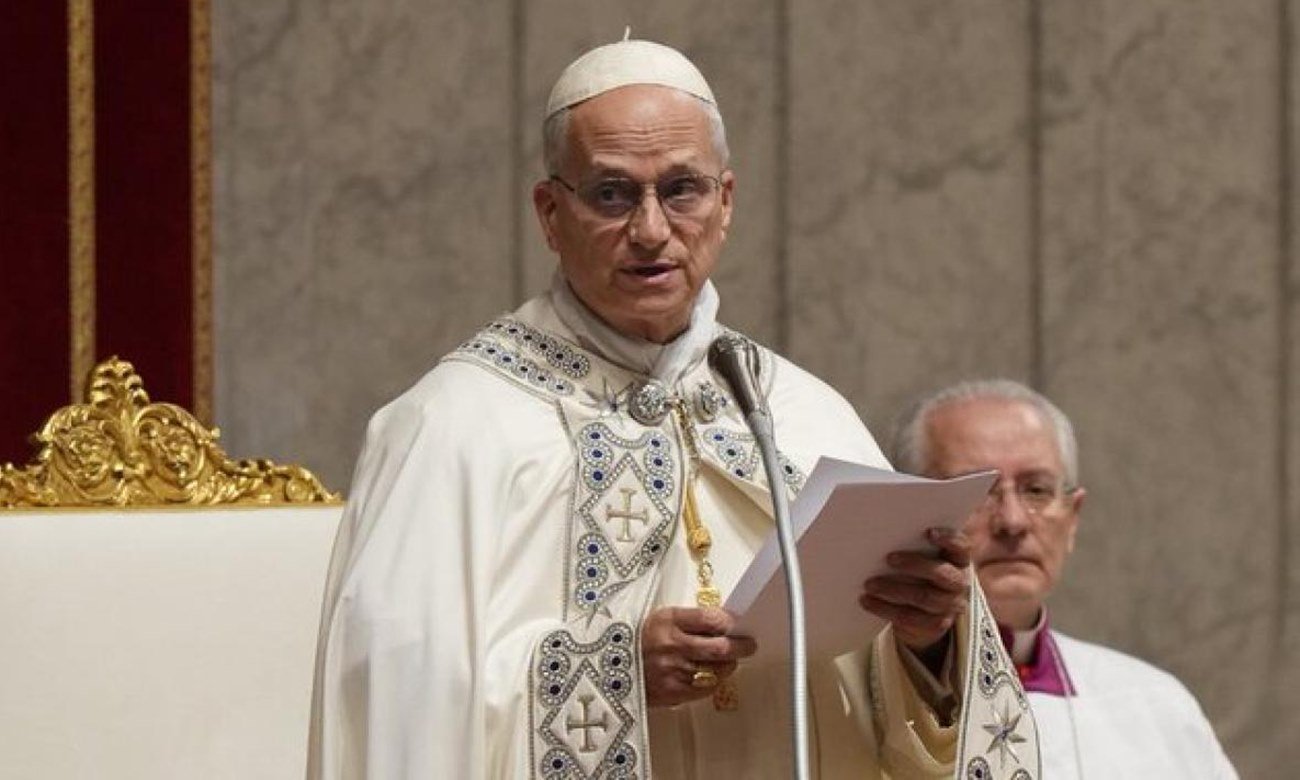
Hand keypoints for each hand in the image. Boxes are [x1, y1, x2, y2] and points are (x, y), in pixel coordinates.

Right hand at [640, 606, 756, 706]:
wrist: (604, 668)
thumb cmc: (634, 640)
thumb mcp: (657, 619)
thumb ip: (688, 620)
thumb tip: (722, 622)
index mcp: (666, 621)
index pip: (710, 619)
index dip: (729, 622)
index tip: (737, 624)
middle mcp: (671, 645)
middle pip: (720, 647)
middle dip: (740, 646)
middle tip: (749, 644)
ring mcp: (673, 671)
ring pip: (717, 669)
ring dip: (728, 665)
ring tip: (728, 660)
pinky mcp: (672, 693)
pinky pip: (705, 689)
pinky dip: (713, 681)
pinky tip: (711, 675)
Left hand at [859, 527, 971, 653]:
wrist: (922, 613)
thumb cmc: (917, 572)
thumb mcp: (921, 557)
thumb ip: (912, 544)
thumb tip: (880, 532)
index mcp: (958, 560)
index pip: (961, 547)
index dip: (948, 539)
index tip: (928, 532)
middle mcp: (959, 583)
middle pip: (942, 573)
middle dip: (914, 564)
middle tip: (888, 558)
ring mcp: (949, 606)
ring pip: (923, 597)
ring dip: (892, 589)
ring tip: (869, 584)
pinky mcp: (936, 625)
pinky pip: (910, 617)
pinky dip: (885, 608)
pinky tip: (867, 601)